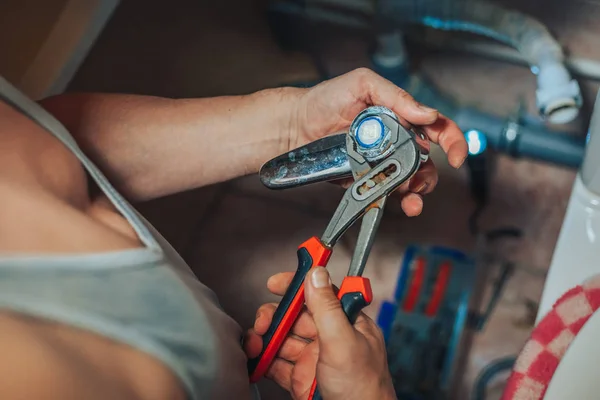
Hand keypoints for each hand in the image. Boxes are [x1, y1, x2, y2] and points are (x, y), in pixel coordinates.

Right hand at [244, 268, 395, 399]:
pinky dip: (263, 361)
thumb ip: (326, 307)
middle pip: (295, 316)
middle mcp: (330, 338)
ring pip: (283, 339)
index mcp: (347, 324)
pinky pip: (276, 365)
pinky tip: (255, 360)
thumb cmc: (364, 390)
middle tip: (263, 323)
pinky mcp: (301, 380)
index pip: (320, 294)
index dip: (297, 285)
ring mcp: (314, 360)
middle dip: (274, 316)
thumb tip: (316, 273)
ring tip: (254, 344)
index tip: (275, 283)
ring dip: (265, 339)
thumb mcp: (343, 341)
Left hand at [290, 68, 467, 216]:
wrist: (296, 125)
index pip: (435, 128)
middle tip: (419, 178)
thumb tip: (427, 113)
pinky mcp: (365, 180)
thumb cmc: (327, 99)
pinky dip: (396, 200)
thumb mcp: (363, 84)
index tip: (455, 155)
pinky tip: (398, 202)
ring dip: (418, 191)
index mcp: (400, 116)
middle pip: (427, 161)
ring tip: (412, 196)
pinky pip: (386, 192)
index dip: (452, 141)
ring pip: (410, 181)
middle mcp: (395, 141)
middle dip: (430, 173)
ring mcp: (381, 162)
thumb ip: (396, 96)